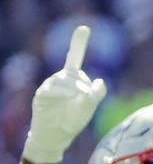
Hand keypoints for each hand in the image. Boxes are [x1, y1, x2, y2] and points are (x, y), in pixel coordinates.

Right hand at [23, 25, 106, 163]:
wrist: (58, 136)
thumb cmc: (73, 120)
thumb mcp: (90, 107)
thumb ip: (97, 94)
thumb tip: (99, 80)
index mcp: (72, 80)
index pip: (74, 58)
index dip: (78, 43)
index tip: (84, 28)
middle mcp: (60, 80)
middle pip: (73, 73)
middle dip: (83, 84)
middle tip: (87, 96)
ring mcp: (49, 87)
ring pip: (63, 80)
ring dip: (74, 88)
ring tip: (79, 97)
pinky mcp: (41, 96)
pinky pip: (50, 89)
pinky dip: (62, 91)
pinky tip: (69, 95)